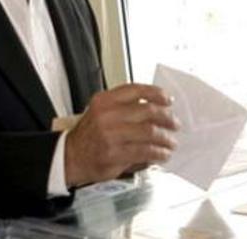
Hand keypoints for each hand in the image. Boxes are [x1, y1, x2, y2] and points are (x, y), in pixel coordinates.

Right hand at [64, 83, 178, 187]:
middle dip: (167, 118)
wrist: (71, 156)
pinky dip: (158, 153)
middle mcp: (107, 116)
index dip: (157, 94)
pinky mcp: (114, 154)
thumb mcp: (102, 111)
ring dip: (166, 138)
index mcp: (104, 101)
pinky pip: (144, 151)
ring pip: (149, 132)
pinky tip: (163, 154)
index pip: (136, 90)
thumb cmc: (91, 134)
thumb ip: (126, 106)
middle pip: (147, 111)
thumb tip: (159, 107)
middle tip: (175, 124)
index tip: (168, 100)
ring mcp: (110, 135)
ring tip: (171, 142)